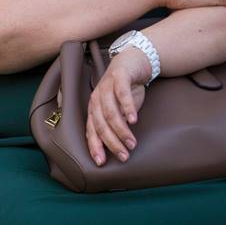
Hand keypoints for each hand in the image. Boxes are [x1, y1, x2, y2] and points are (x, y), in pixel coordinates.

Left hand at [86, 47, 150, 166]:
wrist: (132, 62)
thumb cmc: (124, 90)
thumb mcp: (120, 111)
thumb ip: (118, 126)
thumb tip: (119, 148)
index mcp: (94, 108)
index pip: (91, 130)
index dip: (95, 146)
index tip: (101, 162)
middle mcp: (97, 98)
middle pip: (100, 124)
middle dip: (111, 142)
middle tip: (124, 156)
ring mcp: (106, 87)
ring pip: (110, 112)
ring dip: (121, 129)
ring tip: (132, 142)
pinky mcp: (118, 77)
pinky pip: (121, 94)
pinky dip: (127, 108)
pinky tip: (134, 120)